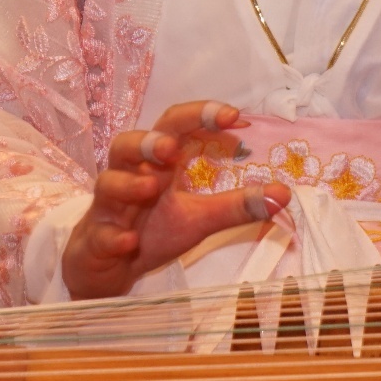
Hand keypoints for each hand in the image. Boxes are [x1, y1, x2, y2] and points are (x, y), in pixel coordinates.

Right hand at [62, 101, 289, 300]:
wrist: (104, 265)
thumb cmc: (151, 228)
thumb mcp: (199, 219)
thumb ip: (237, 205)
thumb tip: (284, 194)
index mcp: (156, 164)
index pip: (173, 126)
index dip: (199, 115)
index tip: (233, 115)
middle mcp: (128, 177)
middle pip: (126, 144)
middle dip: (147, 142)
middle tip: (170, 147)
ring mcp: (108, 209)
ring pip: (106, 184)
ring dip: (128, 184)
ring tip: (151, 189)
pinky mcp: (96, 240)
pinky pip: (100, 235)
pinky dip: (114, 237)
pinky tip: (129, 241)